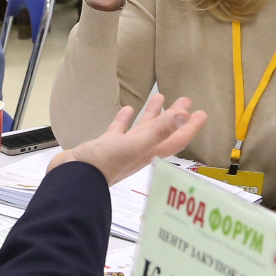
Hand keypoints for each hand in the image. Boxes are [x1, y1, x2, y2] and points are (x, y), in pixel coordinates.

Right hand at [49, 94, 207, 185]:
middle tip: (186, 100)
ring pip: (142, 129)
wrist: (73, 178)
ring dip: (152, 114)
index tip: (202, 113)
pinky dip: (125, 120)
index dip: (190, 127)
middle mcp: (140, 151)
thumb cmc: (104, 165)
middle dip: (175, 116)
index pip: (176, 139)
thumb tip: (184, 116)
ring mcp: (123, 149)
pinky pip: (119, 131)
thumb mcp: (135, 144)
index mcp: (150, 153)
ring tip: (159, 96)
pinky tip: (127, 110)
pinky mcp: (106, 146)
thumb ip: (159, 130)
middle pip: (163, 131)